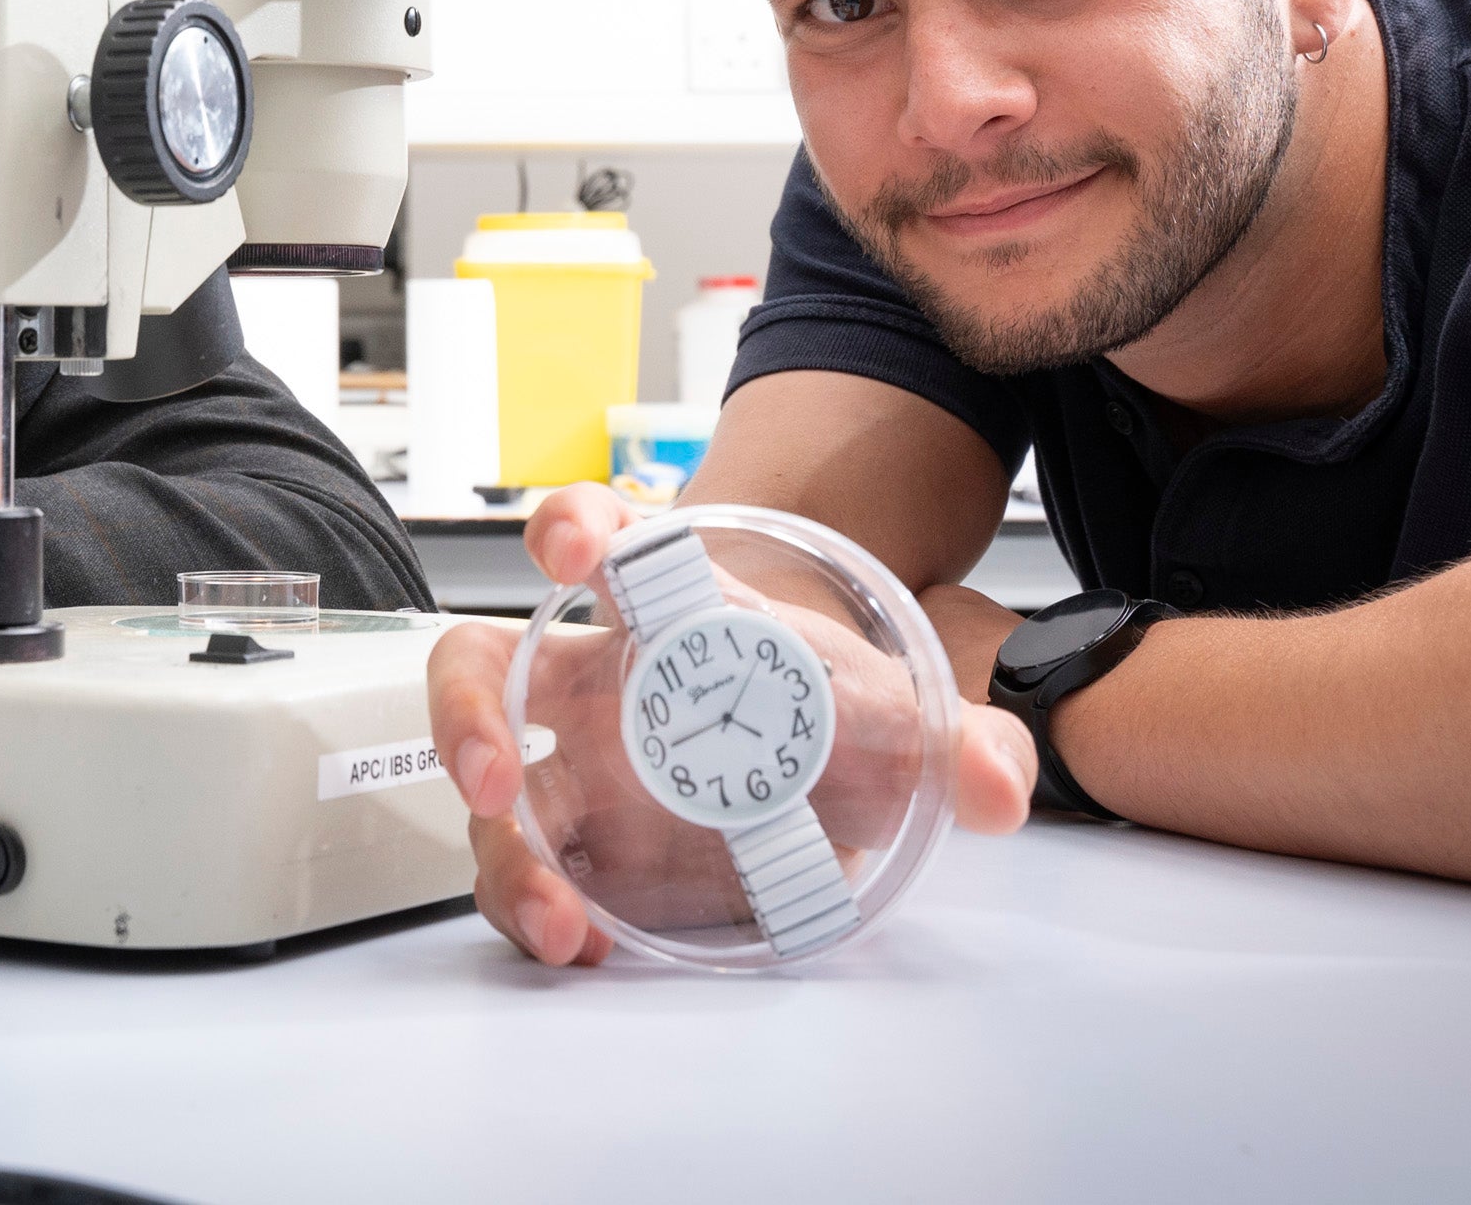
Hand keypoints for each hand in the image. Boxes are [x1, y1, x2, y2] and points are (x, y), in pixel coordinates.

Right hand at [426, 482, 1036, 966]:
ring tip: (557, 916)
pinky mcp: (578, 849)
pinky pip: (523, 874)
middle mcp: (599, 684)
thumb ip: (961, 739)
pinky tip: (582, 944)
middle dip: (468, 712)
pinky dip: (534, 910)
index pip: (602, 541)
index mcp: (667, 614)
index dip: (573, 528)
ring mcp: (577, 770)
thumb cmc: (829, 712)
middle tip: (494, 773)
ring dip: (504, 850)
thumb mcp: (901, 717)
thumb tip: (1002, 783)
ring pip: (492, 792)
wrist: (823, 771)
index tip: (571, 545)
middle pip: (482, 666)